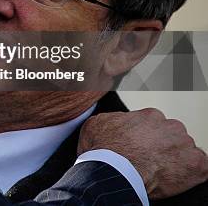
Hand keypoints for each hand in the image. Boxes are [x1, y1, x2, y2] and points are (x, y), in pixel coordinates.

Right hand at [78, 108, 207, 198]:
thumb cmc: (105, 150)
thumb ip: (113, 119)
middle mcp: (171, 126)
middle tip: (150, 160)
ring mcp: (185, 145)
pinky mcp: (197, 166)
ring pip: (185, 151)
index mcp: (151, 116)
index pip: (155, 125)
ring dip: (176, 160)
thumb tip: (116, 121)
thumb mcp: (97, 123)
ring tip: (159, 171)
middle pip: (172, 136)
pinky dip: (191, 174)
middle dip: (163, 147)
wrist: (114, 171)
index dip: (146, 138)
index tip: (140, 148)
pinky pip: (200, 169)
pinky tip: (176, 178)